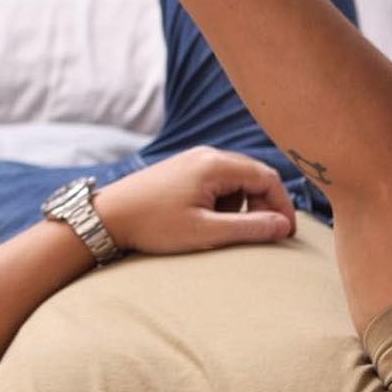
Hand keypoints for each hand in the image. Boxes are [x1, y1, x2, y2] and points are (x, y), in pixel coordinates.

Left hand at [94, 148, 295, 254]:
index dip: (281, 206)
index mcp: (215, 164)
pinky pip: (216, 182)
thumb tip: (282, 226)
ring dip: (240, 206)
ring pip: (235, 181)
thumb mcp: (204, 232)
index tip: (284, 233)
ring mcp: (193, 159)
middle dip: (262, 207)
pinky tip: (205, 221)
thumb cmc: (152, 225)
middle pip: (253, 176)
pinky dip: (221, 202)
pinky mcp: (182, 169)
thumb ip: (247, 229)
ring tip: (223, 231)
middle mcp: (206, 154)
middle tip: (259, 236)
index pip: (267, 178)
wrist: (107, 217)